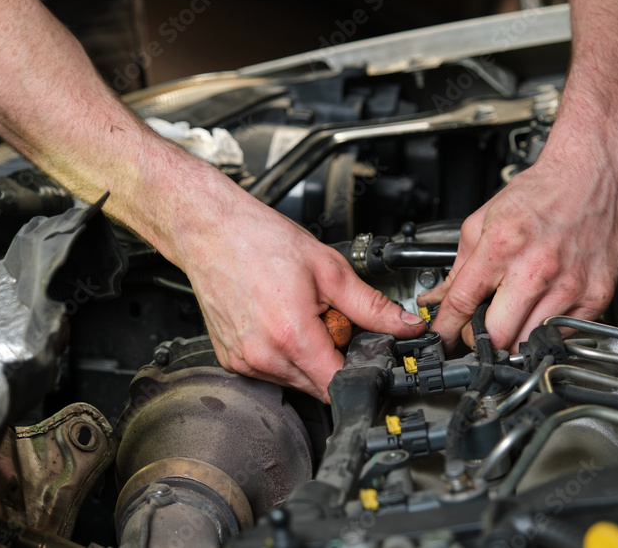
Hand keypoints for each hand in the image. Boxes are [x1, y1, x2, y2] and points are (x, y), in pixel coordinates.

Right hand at [176, 190, 426, 401]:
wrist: (212, 230)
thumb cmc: (261, 241)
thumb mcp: (329, 269)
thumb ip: (371, 305)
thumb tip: (406, 325)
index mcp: (291, 337)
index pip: (338, 385)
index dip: (360, 370)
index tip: (364, 351)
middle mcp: (263, 358)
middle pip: (319, 384)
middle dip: (332, 358)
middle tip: (327, 319)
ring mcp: (243, 362)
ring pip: (295, 380)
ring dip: (308, 355)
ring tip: (299, 314)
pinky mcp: (231, 360)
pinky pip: (271, 371)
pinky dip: (283, 352)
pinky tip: (278, 320)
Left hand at [421, 148, 617, 352]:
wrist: (591, 176)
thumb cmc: (542, 193)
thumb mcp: (485, 219)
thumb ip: (460, 264)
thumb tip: (440, 297)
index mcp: (502, 247)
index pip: (462, 303)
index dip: (446, 328)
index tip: (443, 338)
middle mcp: (536, 269)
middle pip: (498, 337)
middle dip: (482, 340)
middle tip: (481, 330)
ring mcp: (569, 286)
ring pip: (530, 342)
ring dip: (516, 337)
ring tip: (514, 317)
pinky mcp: (595, 296)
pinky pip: (564, 333)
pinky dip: (548, 329)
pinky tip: (542, 309)